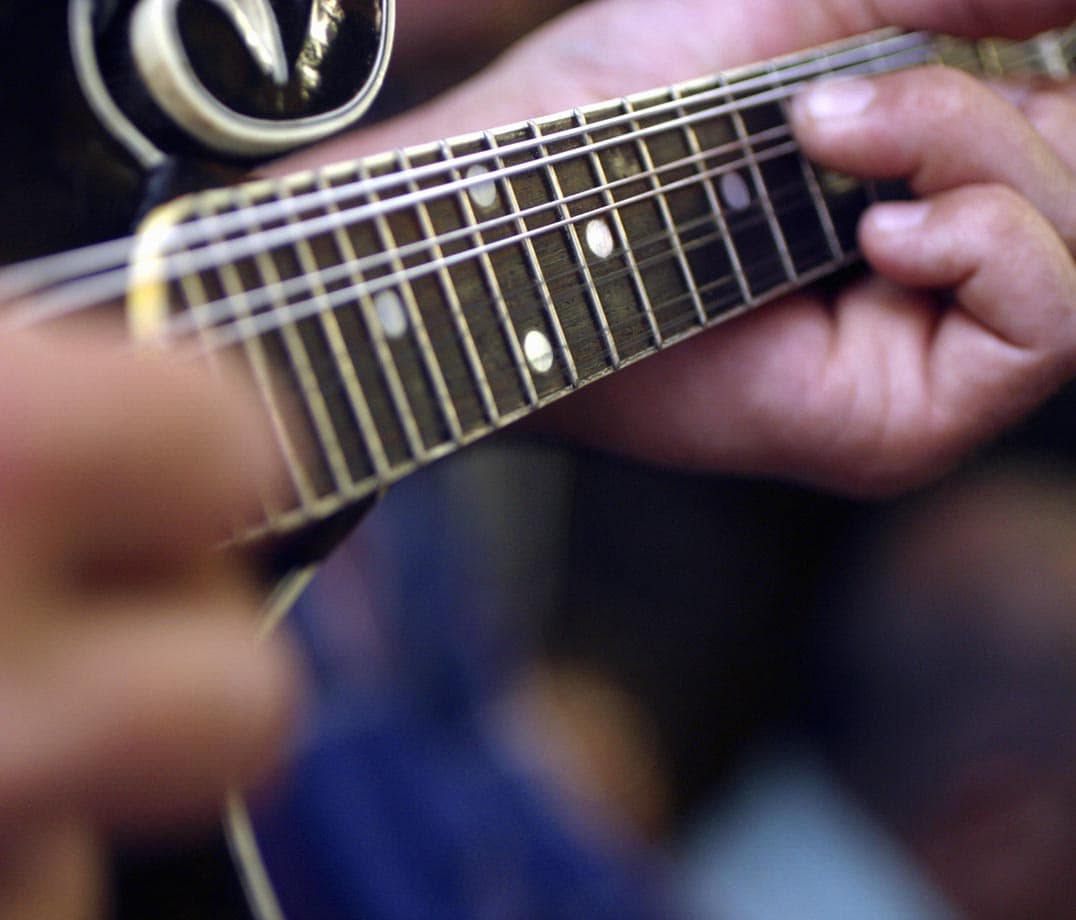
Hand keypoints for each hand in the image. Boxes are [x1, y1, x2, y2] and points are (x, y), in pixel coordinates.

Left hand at [301, 0, 1075, 495]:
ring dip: (975, 161)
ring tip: (827, 148)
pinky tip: (876, 234)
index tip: (894, 62)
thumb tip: (1073, 2)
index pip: (1063, 138)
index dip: (1018, 92)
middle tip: (830, 111)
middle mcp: (932, 281)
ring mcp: (920, 363)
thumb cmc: (621, 104)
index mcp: (921, 188)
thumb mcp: (811, 4)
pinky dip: (988, 245)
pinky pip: (1048, 328)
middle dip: (984, 119)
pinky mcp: (893, 424)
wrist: (511, 206)